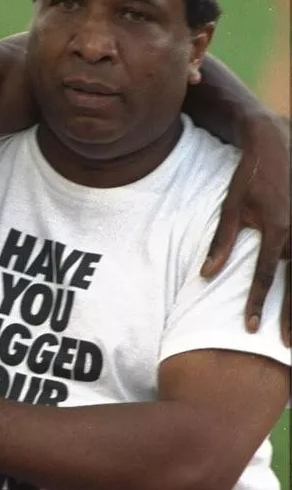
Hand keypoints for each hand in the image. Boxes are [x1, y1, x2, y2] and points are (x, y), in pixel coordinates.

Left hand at [201, 114, 290, 344]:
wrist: (274, 145)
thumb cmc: (248, 178)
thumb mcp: (230, 209)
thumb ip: (220, 243)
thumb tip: (206, 275)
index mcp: (277, 228)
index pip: (265, 275)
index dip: (256, 302)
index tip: (249, 327)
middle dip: (291, 315)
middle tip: (286, 344)